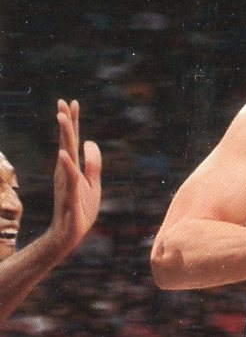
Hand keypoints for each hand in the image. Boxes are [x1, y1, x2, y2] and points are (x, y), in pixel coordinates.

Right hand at [48, 100, 101, 256]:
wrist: (70, 235)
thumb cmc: (81, 210)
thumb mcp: (93, 185)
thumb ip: (93, 165)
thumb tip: (90, 141)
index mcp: (73, 168)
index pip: (73, 140)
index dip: (74, 122)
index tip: (72, 102)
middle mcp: (66, 171)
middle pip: (67, 142)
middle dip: (66, 122)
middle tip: (62, 101)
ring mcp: (67, 182)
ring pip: (66, 155)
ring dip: (64, 136)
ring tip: (61, 117)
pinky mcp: (70, 196)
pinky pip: (69, 179)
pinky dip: (67, 166)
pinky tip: (64, 153)